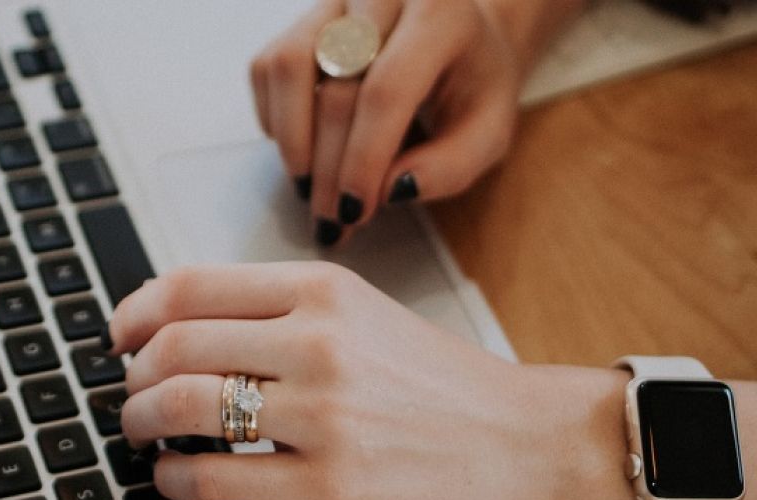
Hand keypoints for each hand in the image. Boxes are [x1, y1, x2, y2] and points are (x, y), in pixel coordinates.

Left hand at [107, 262, 641, 499]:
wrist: (525, 443)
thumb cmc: (443, 384)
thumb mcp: (364, 315)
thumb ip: (281, 312)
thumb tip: (185, 326)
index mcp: (323, 291)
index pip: (191, 285)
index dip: (135, 311)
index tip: (119, 334)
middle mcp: (319, 343)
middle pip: (175, 345)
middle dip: (132, 375)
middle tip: (129, 393)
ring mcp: (324, 415)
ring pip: (184, 406)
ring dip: (142, 422)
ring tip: (144, 434)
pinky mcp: (331, 485)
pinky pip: (217, 478)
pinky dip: (175, 479)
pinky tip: (176, 479)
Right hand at [250, 0, 527, 245]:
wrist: (458, 34)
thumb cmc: (472, 85)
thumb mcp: (488, 132)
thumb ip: (450, 167)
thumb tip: (391, 192)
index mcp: (440, 15)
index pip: (387, 89)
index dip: (363, 157)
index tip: (355, 211)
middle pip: (336, 86)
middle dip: (329, 168)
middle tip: (331, 220)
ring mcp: (335, 1)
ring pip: (289, 67)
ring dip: (292, 140)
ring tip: (309, 187)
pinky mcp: (303, 17)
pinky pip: (268, 67)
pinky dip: (275, 118)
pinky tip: (303, 150)